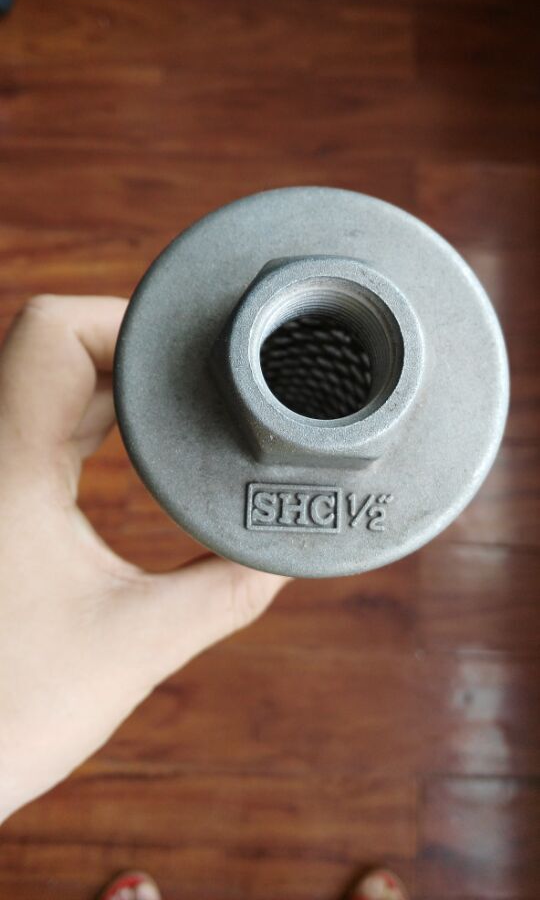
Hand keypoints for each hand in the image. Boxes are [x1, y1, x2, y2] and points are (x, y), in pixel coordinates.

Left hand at [0, 296, 288, 822]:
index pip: (53, 331)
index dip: (126, 319)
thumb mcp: (135, 645)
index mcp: (9, 465)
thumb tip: (286, 554)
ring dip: (116, 384)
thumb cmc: (3, 712)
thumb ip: (225, 592)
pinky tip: (138, 444)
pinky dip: (93, 419)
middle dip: (140, 351)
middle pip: (56, 346)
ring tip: (184, 407)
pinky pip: (43, 426)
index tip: (192, 352)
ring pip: (47, 384)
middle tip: (210, 378)